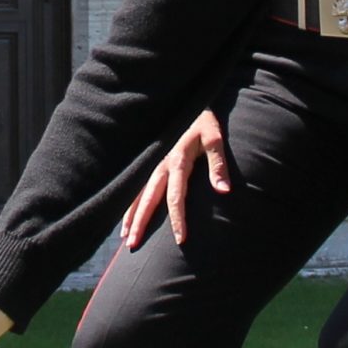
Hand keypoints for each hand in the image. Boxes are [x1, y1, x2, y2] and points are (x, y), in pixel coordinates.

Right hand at [120, 109, 230, 247]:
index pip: (176, 196)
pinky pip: (137, 186)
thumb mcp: (215, 139)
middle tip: (132, 244)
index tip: (181, 240)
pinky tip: (124, 217)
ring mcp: (153, 163)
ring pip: (138, 194)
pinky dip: (129, 202)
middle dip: (140, 222)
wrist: (190, 103)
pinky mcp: (151, 162)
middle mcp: (161, 164)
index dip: (178, 219)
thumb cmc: (204, 123)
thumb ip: (218, 165)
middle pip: (148, 198)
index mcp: (177, 161)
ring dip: (130, 215)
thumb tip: (224, 191)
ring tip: (124, 237)